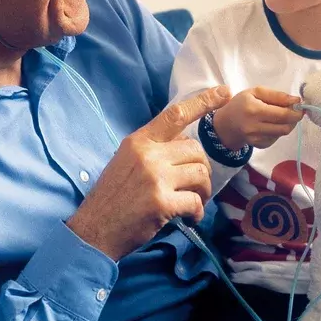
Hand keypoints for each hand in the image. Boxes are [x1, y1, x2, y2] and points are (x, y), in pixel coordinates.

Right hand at [66, 85, 230, 260]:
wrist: (95, 228)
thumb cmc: (114, 194)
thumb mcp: (128, 159)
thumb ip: (154, 147)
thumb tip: (184, 141)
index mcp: (139, 140)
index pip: (175, 114)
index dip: (203, 101)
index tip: (224, 92)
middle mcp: (148, 154)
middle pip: (195, 149)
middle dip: (201, 168)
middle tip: (196, 185)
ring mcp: (155, 177)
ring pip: (200, 174)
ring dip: (203, 190)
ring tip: (193, 201)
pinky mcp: (162, 202)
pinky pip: (195, 201)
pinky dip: (197, 211)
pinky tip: (189, 217)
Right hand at [212, 87, 302, 150]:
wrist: (226, 123)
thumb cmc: (241, 103)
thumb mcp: (256, 92)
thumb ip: (277, 95)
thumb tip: (297, 100)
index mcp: (254, 110)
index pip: (282, 115)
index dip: (296, 111)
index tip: (300, 106)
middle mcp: (255, 127)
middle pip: (285, 127)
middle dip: (294, 119)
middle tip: (294, 111)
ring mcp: (257, 139)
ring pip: (282, 133)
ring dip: (287, 124)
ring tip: (281, 116)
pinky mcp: (260, 145)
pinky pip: (277, 138)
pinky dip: (279, 130)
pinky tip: (272, 124)